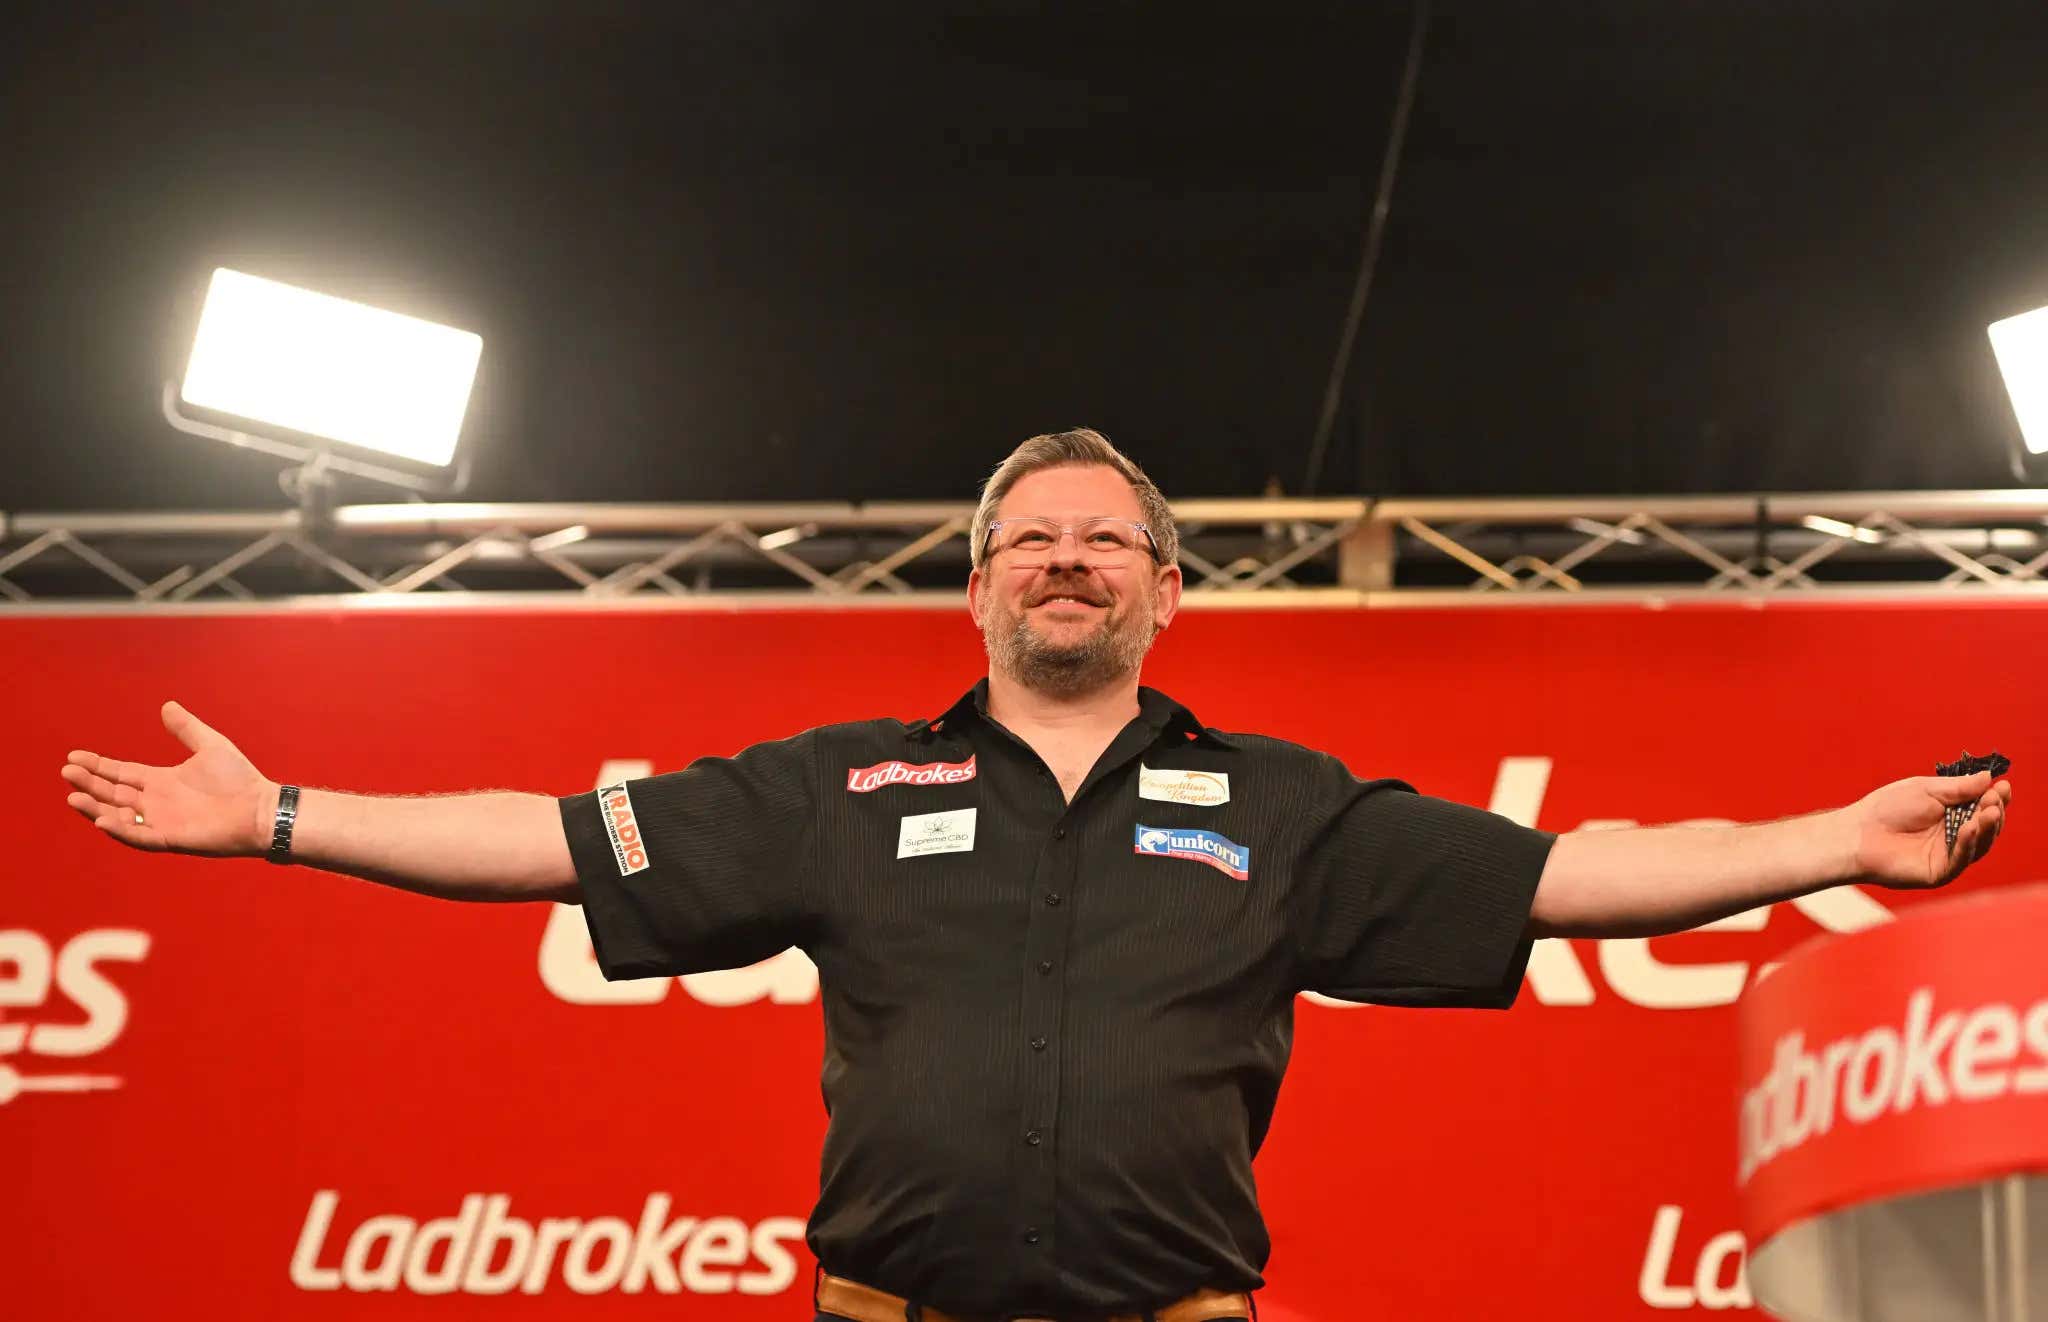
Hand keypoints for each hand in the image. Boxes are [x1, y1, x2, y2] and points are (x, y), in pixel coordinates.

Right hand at [61, 701, 276, 857]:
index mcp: (161, 781)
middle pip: (113, 793)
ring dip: (95, 807)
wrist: (261, 808)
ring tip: (73, 797)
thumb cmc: (239, 779)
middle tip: (67, 771)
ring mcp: (161, 821)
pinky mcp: (170, 838)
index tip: (74, 757)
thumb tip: (167, 705)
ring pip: (119, 816)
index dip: (98, 766)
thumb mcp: (210, 745)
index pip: (121, 773)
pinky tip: (102, 818)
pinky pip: (139, 836)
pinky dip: (120, 829)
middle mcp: (156, 802)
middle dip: (89, 783)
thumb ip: (186, 728)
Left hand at [1850, 770, 2011, 888]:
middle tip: (1995, 798)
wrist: (1857, 832)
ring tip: (1990, 810)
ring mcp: (1947, 856)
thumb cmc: (1887, 808)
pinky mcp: (1938, 872)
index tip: (2004, 785)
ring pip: (1978, 845)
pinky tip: (1969, 828)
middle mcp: (1953, 837)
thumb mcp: (1926, 790)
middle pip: (1986, 827)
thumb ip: (1958, 788)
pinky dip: (1967, 844)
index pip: (1982, 808)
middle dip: (1994, 812)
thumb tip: (1988, 777)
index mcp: (1952, 815)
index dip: (1995, 798)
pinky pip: (1959, 860)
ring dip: (1987, 827)